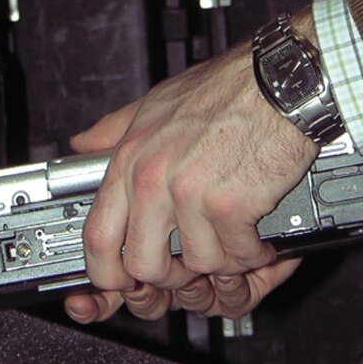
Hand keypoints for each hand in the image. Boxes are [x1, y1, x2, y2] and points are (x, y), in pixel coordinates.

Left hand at [60, 30, 318, 324]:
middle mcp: (153, 180)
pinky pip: (238, 255)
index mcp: (131, 159)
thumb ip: (115, 129)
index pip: (97, 236)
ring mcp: (191, 195)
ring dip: (222, 259)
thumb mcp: (156, 102)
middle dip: (173, 276)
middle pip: (144, 265)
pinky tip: (259, 232)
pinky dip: (253, 251)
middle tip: (194, 263)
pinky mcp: (231, 206)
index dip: (107, 272)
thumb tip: (82, 144)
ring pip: (198, 264)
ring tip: (235, 236)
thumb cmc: (228, 88)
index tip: (123, 282)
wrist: (281, 81)